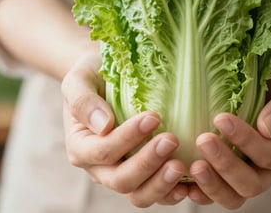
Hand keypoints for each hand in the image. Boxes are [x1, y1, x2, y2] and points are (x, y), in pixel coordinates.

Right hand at [61, 53, 187, 206]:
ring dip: (161, 184)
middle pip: (121, 180)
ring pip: (139, 194)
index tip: (153, 117)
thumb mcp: (80, 80)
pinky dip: (172, 192)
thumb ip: (84, 101)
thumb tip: (103, 125)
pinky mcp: (142, 175)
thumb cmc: (94, 76)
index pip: (102, 151)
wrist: (107, 80)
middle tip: (172, 140)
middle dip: (148, 162)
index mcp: (81, 146)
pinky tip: (190, 182)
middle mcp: (99, 167)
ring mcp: (122, 173)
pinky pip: (156, 193)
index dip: (127, 138)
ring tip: (182, 166)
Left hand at [187, 51, 270, 208]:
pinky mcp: (228, 176)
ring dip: (212, 184)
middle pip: (252, 184)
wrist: (264, 79)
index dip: (247, 141)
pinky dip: (200, 192)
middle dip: (226, 166)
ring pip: (233, 197)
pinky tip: (183, 182)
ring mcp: (249, 175)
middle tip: (203, 140)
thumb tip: (267, 128)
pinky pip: (215, 193)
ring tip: (192, 166)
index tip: (221, 118)